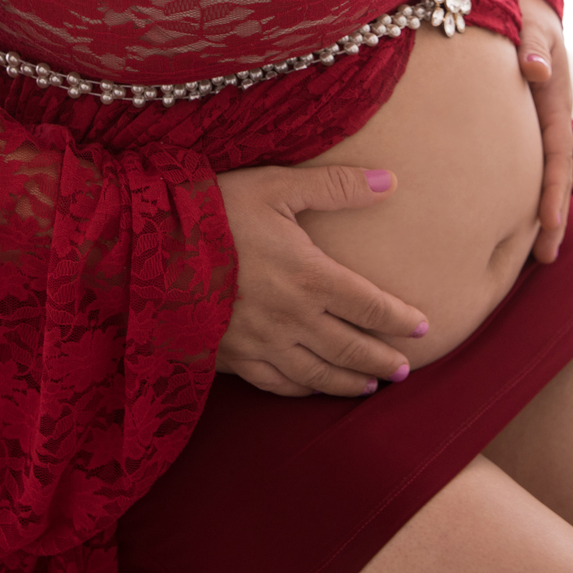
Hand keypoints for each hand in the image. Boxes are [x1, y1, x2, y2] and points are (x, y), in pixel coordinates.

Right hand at [213, 163, 427, 397]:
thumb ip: (335, 187)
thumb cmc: (216, 209)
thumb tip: (389, 181)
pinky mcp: (231, 356)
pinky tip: (310, 388)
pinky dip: (302, 390)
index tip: (423, 326)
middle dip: (382, 360)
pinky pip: (275, 384)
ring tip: (369, 386)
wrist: (149, 244)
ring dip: (349, 383)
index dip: (400, 319)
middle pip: (351, 349)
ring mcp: (261, 344)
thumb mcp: (276, 186)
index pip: (370, 306)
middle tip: (405, 369)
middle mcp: (292, 319)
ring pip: (317, 375)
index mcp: (309, 277)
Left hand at [516, 0, 572, 263]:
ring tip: (534, 256)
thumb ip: (533, 43)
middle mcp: (548, 120)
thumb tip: (535, 70)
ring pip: (539, 174)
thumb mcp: (532, 22)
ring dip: (539, 212)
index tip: (547, 223)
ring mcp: (534, 125)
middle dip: (553, 216)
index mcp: (555, 101)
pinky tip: (503, 221)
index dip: (554, 189)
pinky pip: (520, 164)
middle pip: (554, 175)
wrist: (521, 6)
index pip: (557, 153)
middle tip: (545, 258)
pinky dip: (518, 192)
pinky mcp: (518, 126)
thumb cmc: (524, 13)